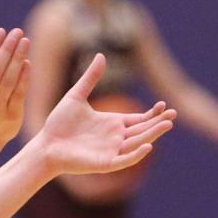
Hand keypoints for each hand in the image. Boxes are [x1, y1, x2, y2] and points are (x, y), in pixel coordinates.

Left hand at [36, 54, 174, 176]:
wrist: (44, 145)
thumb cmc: (58, 124)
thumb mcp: (76, 96)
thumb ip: (90, 78)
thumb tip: (101, 54)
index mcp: (112, 123)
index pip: (139, 119)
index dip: (152, 113)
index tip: (164, 104)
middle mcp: (115, 138)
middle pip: (143, 130)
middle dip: (158, 123)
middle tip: (173, 114)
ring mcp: (110, 151)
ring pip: (137, 144)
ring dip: (152, 135)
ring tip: (167, 125)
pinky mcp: (103, 163)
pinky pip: (124, 160)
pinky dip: (136, 154)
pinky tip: (147, 145)